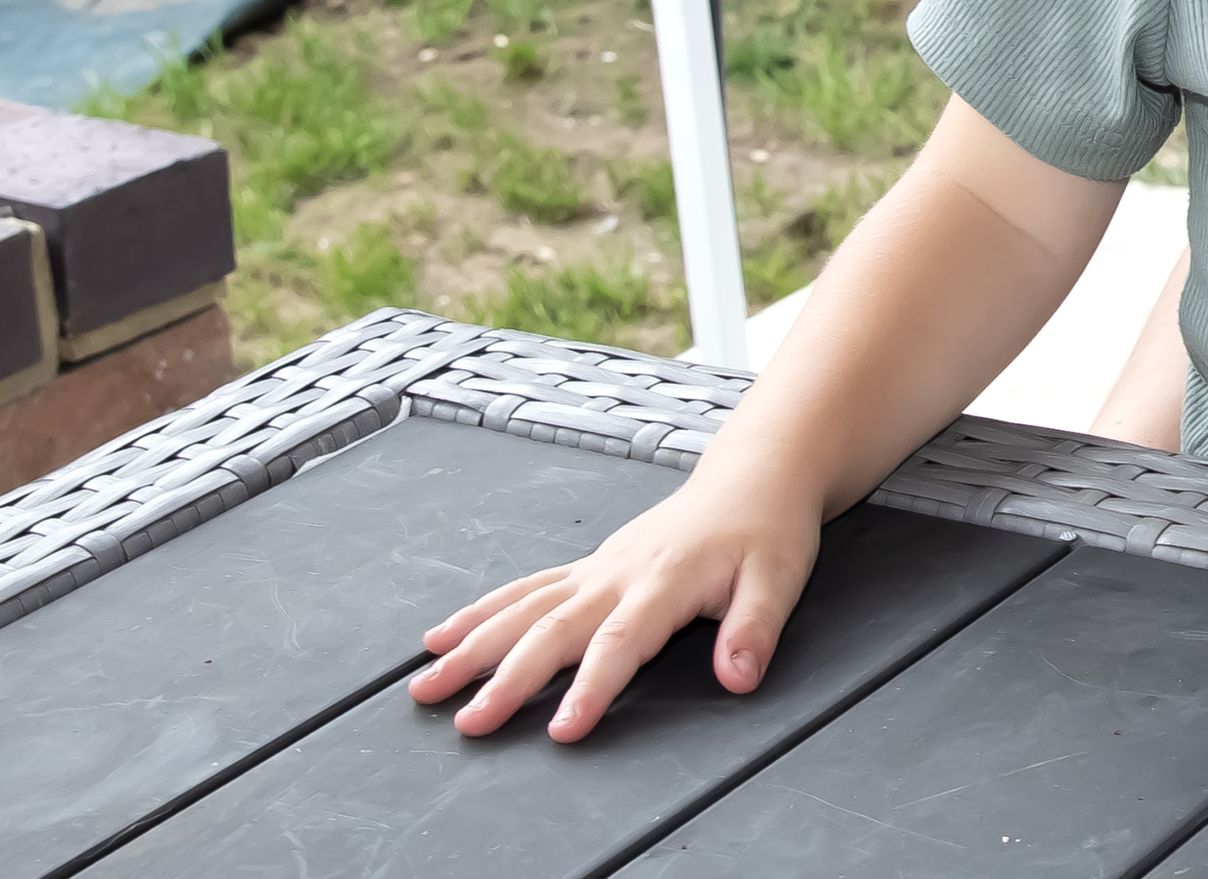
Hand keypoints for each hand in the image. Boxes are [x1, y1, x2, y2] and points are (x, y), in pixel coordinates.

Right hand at [407, 464, 821, 740]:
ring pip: (523, 609)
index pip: (620, 642)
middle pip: (553, 630)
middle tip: (470, 722)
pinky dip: (479, 613)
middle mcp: (619, 573)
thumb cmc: (767, 530)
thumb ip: (755, 628)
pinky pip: (524, 589)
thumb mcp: (780, 578)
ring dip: (473, 647)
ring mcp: (596, 568)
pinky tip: (440, 639)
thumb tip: (737, 677)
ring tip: (427, 685)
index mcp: (665, 580)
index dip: (590, 687)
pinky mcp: (587, 566)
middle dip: (508, 679)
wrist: (754, 477)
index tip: (562, 729)